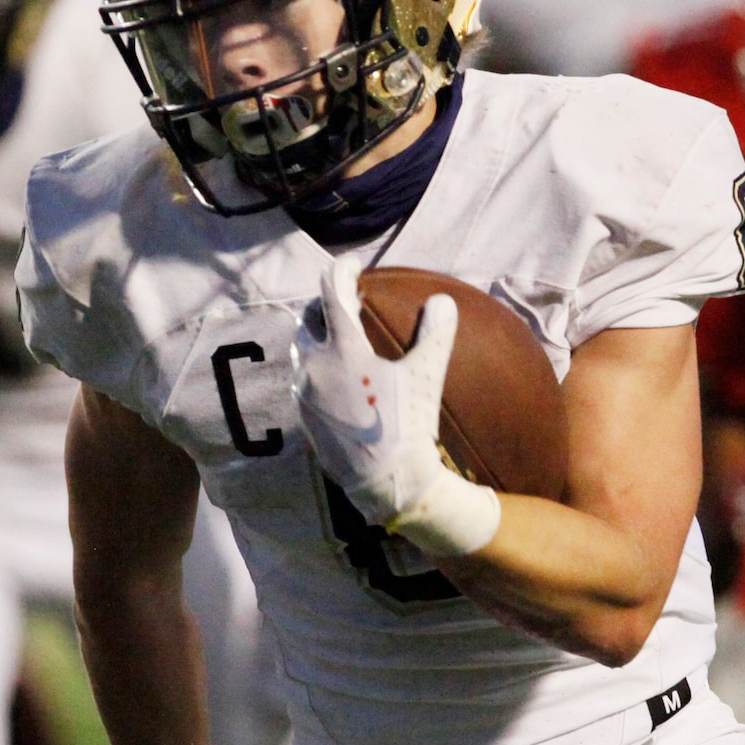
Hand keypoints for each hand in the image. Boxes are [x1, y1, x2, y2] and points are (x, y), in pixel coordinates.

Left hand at [292, 256, 498, 557]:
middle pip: (308, 319)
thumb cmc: (408, 426)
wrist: (385, 481)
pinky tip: (337, 375)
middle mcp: (314, 366)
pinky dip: (316, 366)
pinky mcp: (304, 416)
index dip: (342, 270)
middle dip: (325, 304)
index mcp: (342, 349)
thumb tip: (443, 301)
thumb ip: (435, 334)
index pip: (333, 292)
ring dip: (317, 335)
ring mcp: (305, 393)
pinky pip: (304, 379)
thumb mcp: (427, 376)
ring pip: (301, 349)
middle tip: (349, 302)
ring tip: (340, 337)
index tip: (354, 264)